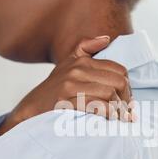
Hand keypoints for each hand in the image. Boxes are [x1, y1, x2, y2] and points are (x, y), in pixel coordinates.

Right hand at [0, 36, 133, 138]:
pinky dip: (108, 114)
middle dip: (127, 99)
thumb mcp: (66, 65)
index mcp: (81, 61)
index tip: (126, 99)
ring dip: (120, 109)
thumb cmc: (52, 92)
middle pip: (118, 82)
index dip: (128, 85)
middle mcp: (77, 71)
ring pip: (110, 94)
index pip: (119, 70)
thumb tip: (106, 39)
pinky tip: (110, 119)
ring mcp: (71, 86)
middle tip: (127, 112)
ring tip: (121, 118)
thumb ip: (85, 48)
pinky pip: (98, 106)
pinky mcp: (67, 102)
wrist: (30, 111)